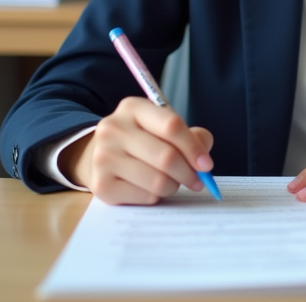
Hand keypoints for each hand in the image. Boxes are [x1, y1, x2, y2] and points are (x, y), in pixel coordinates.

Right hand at [60, 96, 214, 204]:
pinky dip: (155, 196)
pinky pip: (145, 197)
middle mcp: (113, 129)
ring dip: (173, 186)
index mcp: (132, 108)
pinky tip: (149, 188)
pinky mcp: (101, 186)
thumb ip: (190, 136)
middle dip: (188, 173)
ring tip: (171, 183)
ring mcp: (103, 157)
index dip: (194, 147)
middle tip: (197, 181)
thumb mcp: (162, 127)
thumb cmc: (141, 141)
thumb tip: (203, 161)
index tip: (206, 164)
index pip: (171, 126)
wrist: (99, 156)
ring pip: (157, 181)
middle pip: (166, 156)